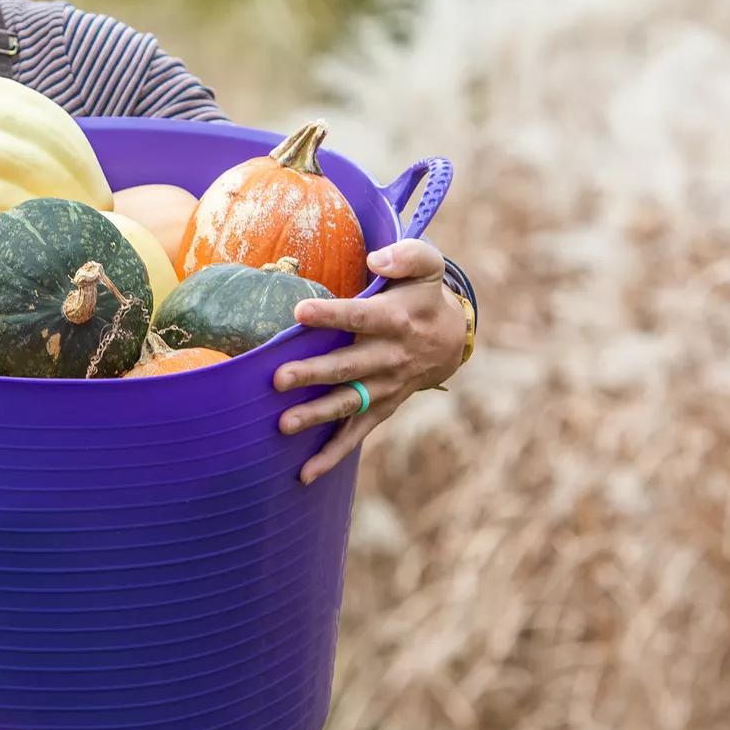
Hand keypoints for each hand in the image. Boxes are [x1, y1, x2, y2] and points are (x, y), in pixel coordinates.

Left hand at [271, 238, 469, 485]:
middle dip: (314, 373)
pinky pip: (356, 435)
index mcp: (396, 320)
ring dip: (317, 415)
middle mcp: (390, 357)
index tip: (299, 311)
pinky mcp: (381, 408)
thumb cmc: (423, 295)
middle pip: (348, 366)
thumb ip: (406, 255)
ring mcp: (385, 387)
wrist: (451, 339)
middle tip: (278, 379)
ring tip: (283, 424)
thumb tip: (376, 257)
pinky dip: (332, 455)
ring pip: (348, 403)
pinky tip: (304, 474)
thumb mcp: (426, 265)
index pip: (359, 316)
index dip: (331, 315)